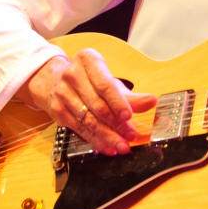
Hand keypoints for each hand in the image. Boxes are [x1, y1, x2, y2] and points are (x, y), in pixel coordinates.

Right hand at [17, 50, 156, 154]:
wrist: (56, 81)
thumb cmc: (91, 80)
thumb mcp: (112, 83)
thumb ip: (132, 95)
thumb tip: (151, 102)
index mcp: (88, 60)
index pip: (105, 85)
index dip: (118, 102)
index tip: (129, 117)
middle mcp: (71, 74)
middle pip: (97, 105)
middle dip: (116, 124)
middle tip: (131, 135)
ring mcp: (62, 92)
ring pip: (88, 120)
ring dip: (108, 136)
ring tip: (122, 146)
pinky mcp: (57, 110)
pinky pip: (80, 129)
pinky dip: (96, 141)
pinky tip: (108, 147)